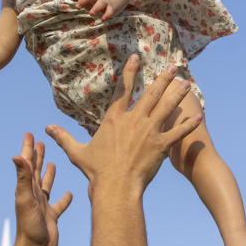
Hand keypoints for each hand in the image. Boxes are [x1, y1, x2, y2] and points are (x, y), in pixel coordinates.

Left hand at [12, 134, 71, 245]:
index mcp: (27, 189)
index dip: (28, 148)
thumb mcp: (26, 199)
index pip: (27, 164)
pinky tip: (70, 194)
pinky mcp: (52, 217)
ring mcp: (43, 207)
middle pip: (35, 171)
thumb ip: (23, 178)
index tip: (30, 134)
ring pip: (46, 186)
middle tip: (40, 142)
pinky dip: (64, 199)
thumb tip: (17, 156)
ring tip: (51, 163)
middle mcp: (34, 196)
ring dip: (48, 174)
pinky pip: (59, 205)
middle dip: (37, 156)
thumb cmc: (29, 228)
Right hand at [45, 56, 201, 190]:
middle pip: (150, 93)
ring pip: (166, 107)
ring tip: (186, 83)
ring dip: (177, 94)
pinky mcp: (160, 146)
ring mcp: (148, 132)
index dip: (130, 71)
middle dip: (162, 78)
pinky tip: (198, 115)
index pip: (123, 89)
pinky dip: (188, 124)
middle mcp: (133, 121)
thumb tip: (47, 129)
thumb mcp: (78, 153)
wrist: (115, 188)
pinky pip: (177, 132)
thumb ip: (64, 138)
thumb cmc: (96, 172)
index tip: (137, 57)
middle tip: (173, 66)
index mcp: (114, 119)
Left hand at [69, 0, 117, 20]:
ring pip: (101, 3)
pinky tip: (103, 19)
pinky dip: (107, 15)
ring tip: (91, 14)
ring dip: (96, 8)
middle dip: (84, 0)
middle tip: (77, 7)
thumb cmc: (94, 1)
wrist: (110, 1)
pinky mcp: (110, 8)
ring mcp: (104, 2)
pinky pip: (109, 11)